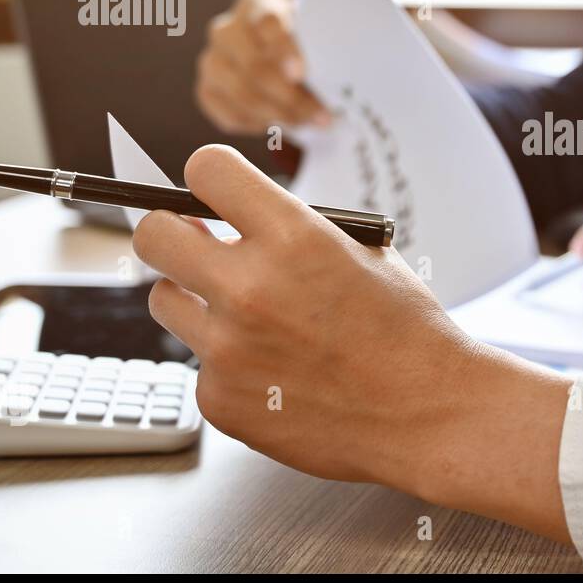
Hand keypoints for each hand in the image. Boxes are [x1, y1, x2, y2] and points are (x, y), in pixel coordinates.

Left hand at [134, 145, 571, 540]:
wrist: (429, 412)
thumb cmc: (404, 330)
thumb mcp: (362, 252)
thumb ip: (291, 230)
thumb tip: (223, 219)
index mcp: (294, 235)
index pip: (205, 170)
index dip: (209, 178)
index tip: (212, 192)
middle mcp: (250, 286)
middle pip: (153, 234)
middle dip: (174, 233)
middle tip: (197, 246)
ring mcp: (228, 348)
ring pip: (165, 301)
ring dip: (197, 301)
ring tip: (252, 318)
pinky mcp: (220, 398)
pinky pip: (199, 363)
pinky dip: (229, 364)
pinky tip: (277, 371)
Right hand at [195, 0, 330, 134]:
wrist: (287, 62)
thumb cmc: (306, 45)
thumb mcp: (316, 36)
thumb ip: (317, 48)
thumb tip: (321, 79)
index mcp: (256, 5)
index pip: (266, 22)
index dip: (284, 49)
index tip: (302, 74)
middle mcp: (226, 30)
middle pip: (252, 64)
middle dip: (289, 95)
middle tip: (319, 113)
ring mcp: (212, 61)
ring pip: (242, 94)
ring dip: (280, 114)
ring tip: (307, 121)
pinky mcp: (207, 91)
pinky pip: (231, 115)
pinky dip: (261, 124)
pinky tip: (282, 123)